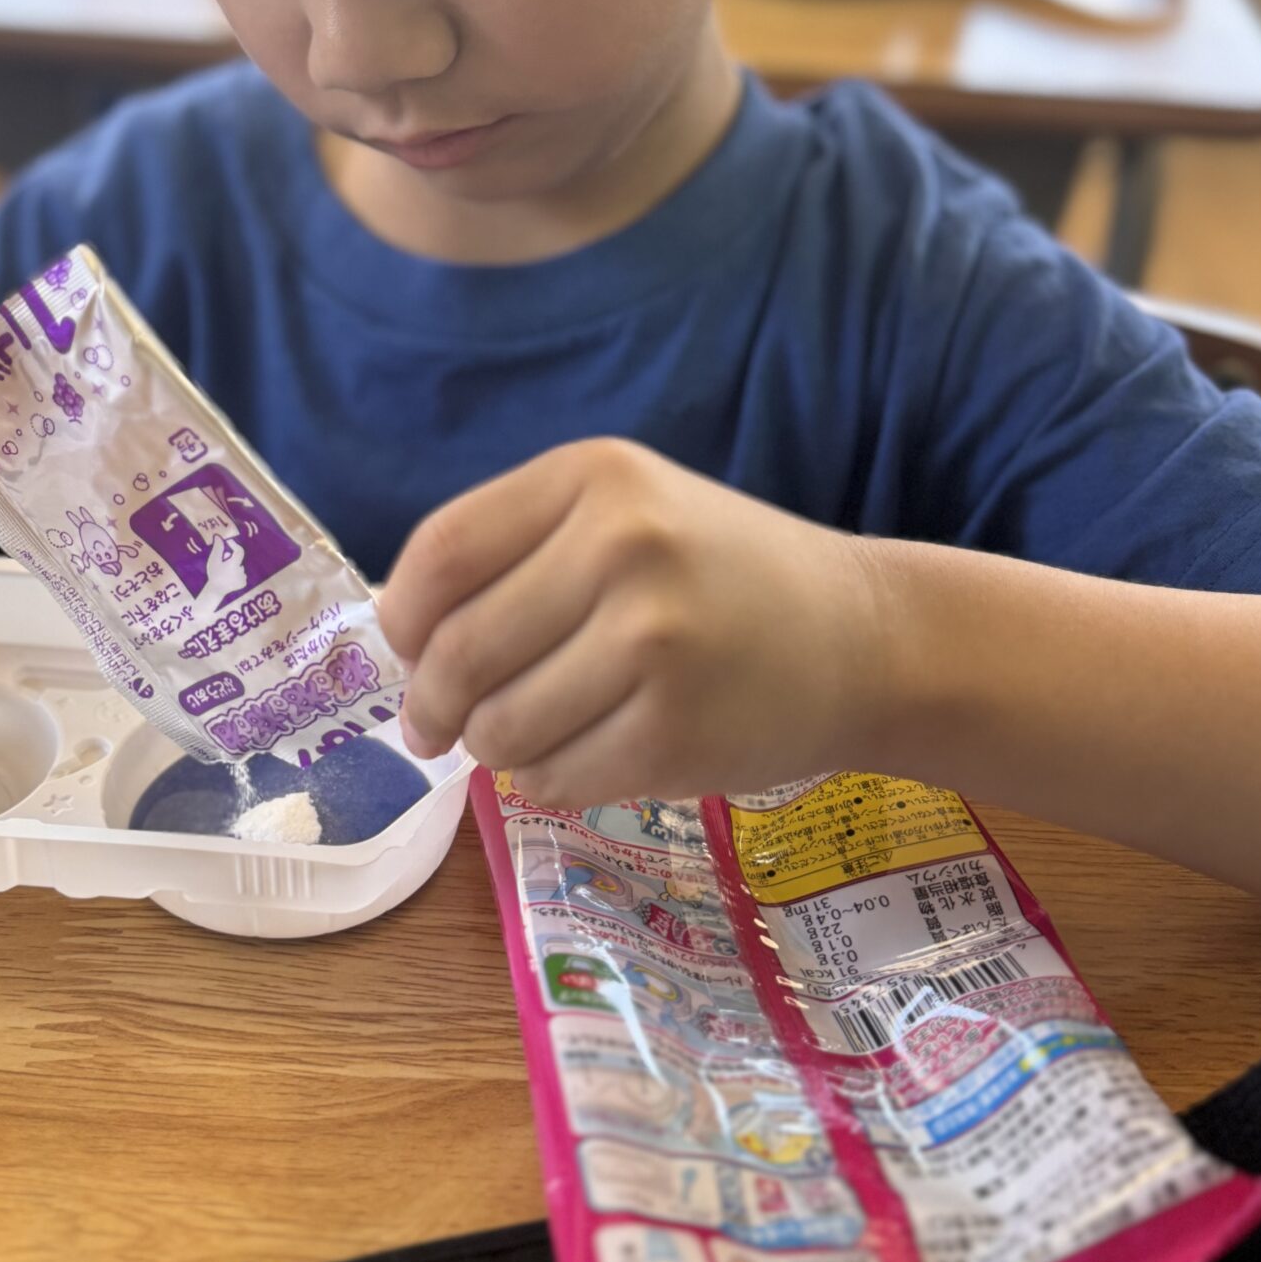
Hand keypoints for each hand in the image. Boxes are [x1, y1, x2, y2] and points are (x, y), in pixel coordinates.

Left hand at [381, 440, 889, 807]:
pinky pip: (555, 778)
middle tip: (434, 727)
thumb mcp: (625, 515)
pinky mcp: (674, 732)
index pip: (442, 554)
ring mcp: (652, 642)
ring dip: (491, 748)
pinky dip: (545, 783)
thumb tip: (397, 632)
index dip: (404, 619)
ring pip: (500, 727)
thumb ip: (516, 551)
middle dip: (432, 704)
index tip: (409, 651)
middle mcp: (623, 547)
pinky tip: (577, 761)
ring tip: (521, 738)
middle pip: (460, 651)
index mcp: (595, 478)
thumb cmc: (721, 575)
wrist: (863, 638)